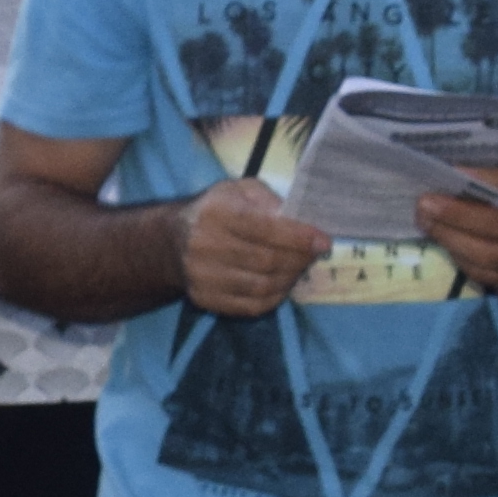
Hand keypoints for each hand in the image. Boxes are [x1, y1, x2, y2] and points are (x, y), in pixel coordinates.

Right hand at [174, 176, 323, 320]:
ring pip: (263, 286)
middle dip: (299, 259)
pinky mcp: (206, 299)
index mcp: (216, 213)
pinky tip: (282, 283)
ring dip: (290, 279)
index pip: (266, 229)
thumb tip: (300, 221)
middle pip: (267, 261)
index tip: (323, 241)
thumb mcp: (239, 190)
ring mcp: (203, 277)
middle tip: (313, 255)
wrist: (174, 241)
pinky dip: (275, 297)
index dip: (299, 237)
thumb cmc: (216, 210)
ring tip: (298, 267)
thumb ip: (269, 200)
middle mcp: (205, 246)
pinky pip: (252, 305)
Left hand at [413, 157, 497, 298]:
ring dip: (449, 239)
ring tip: (425, 221)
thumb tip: (462, 155)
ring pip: (486, 255)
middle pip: (494, 225)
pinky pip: (486, 274)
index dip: (481, 179)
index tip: (449, 170)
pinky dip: (461, 258)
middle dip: (453, 214)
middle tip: (423, 202)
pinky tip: (444, 242)